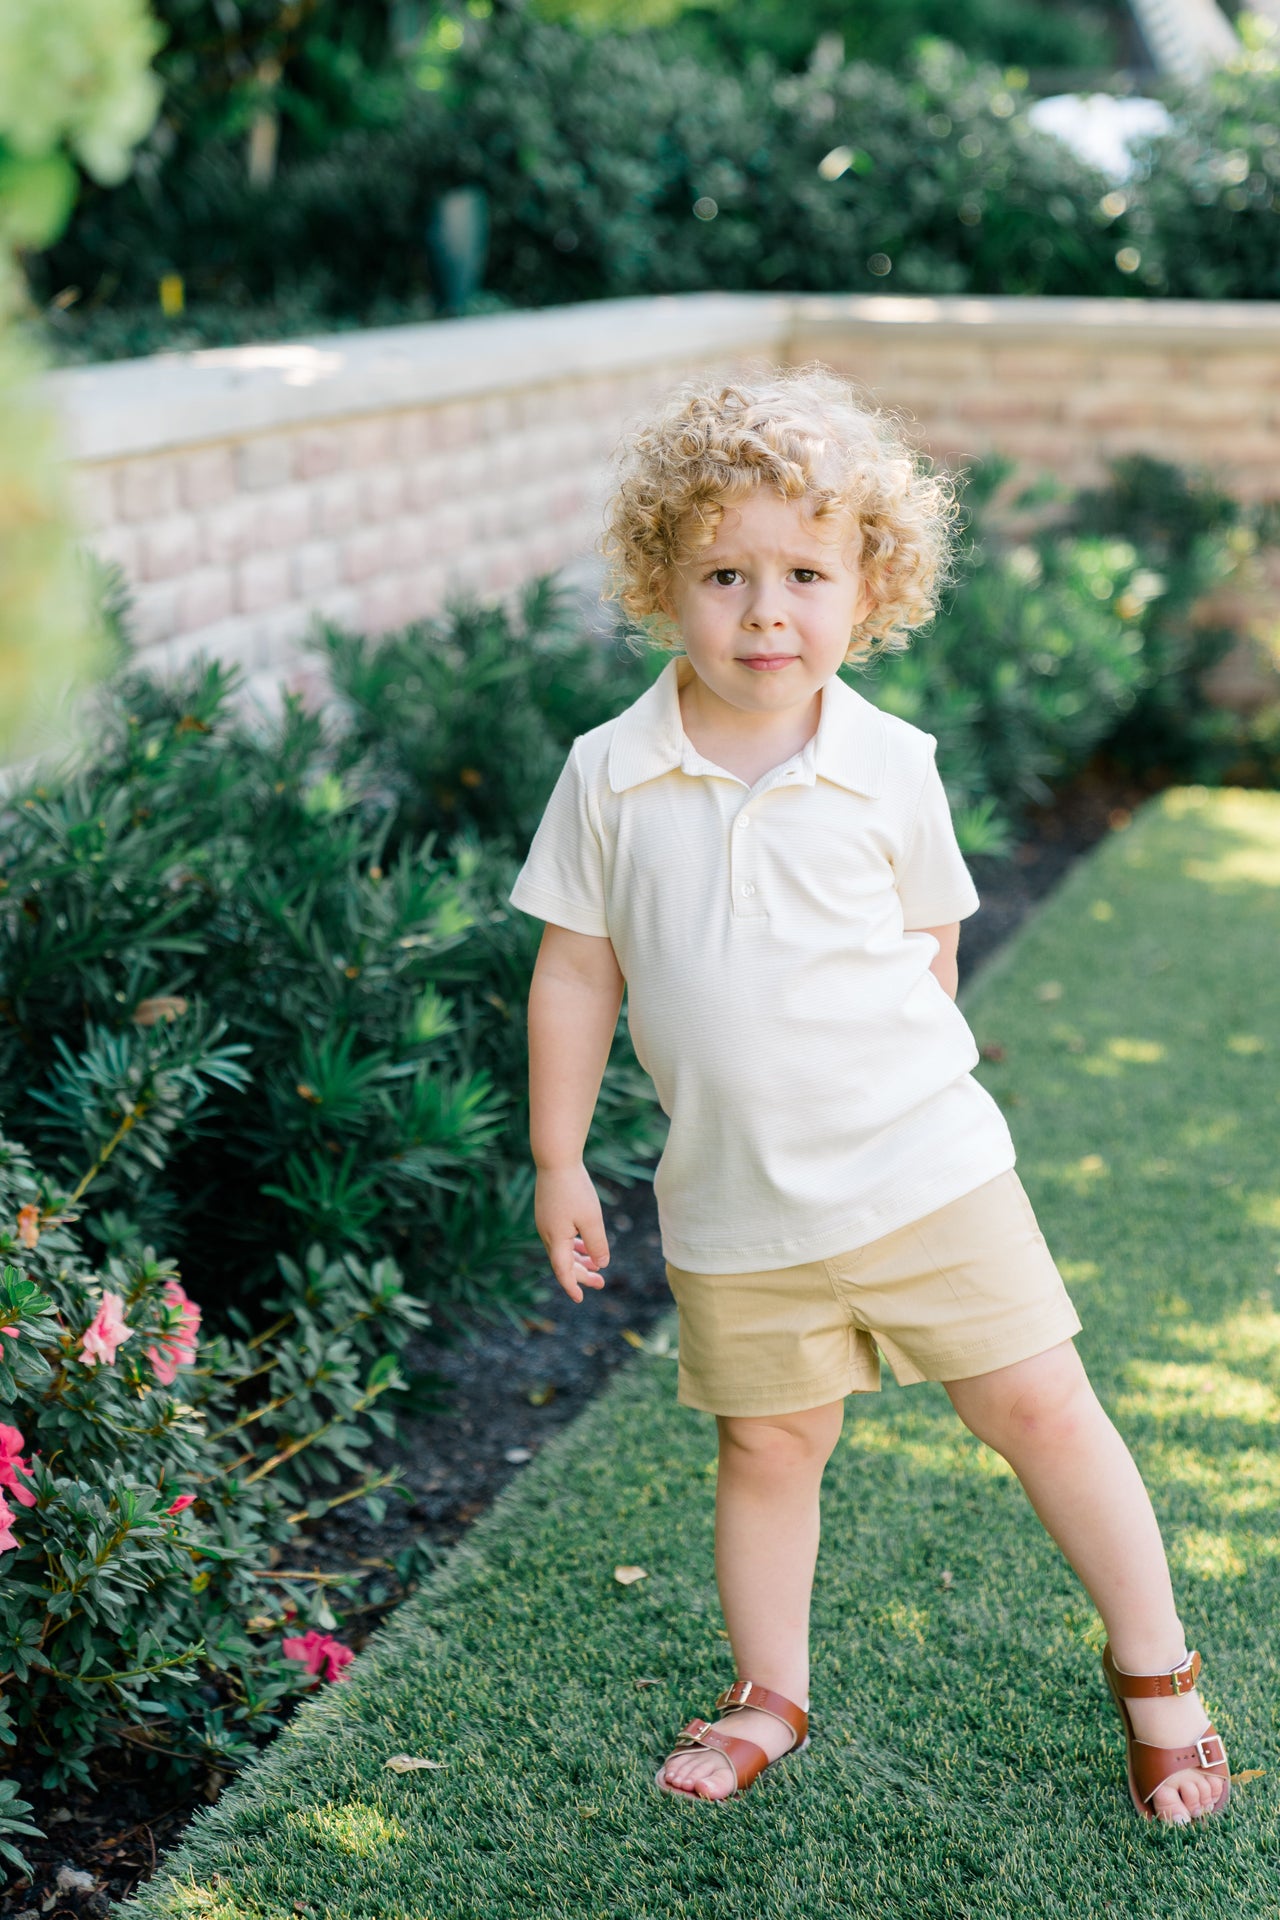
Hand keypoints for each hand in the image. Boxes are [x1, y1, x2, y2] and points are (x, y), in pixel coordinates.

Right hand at [534, 1162, 609, 1302]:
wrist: (555, 1160)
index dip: (572, 1286)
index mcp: (555, 1239)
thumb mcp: (592, 1220)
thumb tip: (601, 1264)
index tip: (580, 1299)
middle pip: (563, 1263)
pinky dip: (573, 1245)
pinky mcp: (548, 1213)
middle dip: (582, 1274)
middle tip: (601, 1283)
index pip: (562, 1272)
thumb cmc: (575, 1189)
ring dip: (578, 1260)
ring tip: (595, 1266)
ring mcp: (545, 1222)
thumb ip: (597, 1244)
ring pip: (562, 1250)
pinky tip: (584, 1244)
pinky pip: (560, 1237)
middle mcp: (546, 1234)